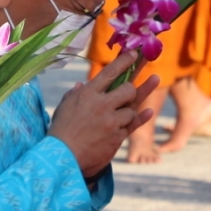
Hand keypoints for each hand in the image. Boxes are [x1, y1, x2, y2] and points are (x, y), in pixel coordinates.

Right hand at [49, 53, 159, 176]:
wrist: (63, 157)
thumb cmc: (61, 130)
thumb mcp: (65, 107)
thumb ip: (75, 94)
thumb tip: (81, 85)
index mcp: (88, 94)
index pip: (110, 72)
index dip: (125, 61)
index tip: (135, 53)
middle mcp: (102, 105)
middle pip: (128, 89)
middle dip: (131, 88)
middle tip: (130, 89)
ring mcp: (111, 122)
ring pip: (132, 108)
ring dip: (128, 110)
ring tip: (117, 114)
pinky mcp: (117, 137)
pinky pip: (134, 124)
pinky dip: (141, 117)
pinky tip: (149, 111)